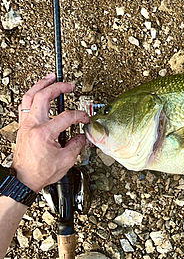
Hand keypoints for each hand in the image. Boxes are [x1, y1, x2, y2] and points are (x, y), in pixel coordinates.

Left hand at [11, 73, 89, 192]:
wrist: (24, 180)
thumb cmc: (40, 172)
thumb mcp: (66, 160)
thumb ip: (77, 144)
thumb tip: (82, 135)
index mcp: (44, 133)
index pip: (66, 116)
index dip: (80, 116)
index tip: (86, 119)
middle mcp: (32, 126)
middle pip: (43, 97)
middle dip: (57, 87)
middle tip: (68, 84)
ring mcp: (25, 125)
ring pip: (29, 97)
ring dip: (40, 85)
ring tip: (49, 78)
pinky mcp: (22, 128)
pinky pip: (25, 106)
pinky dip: (32, 96)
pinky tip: (38, 93)